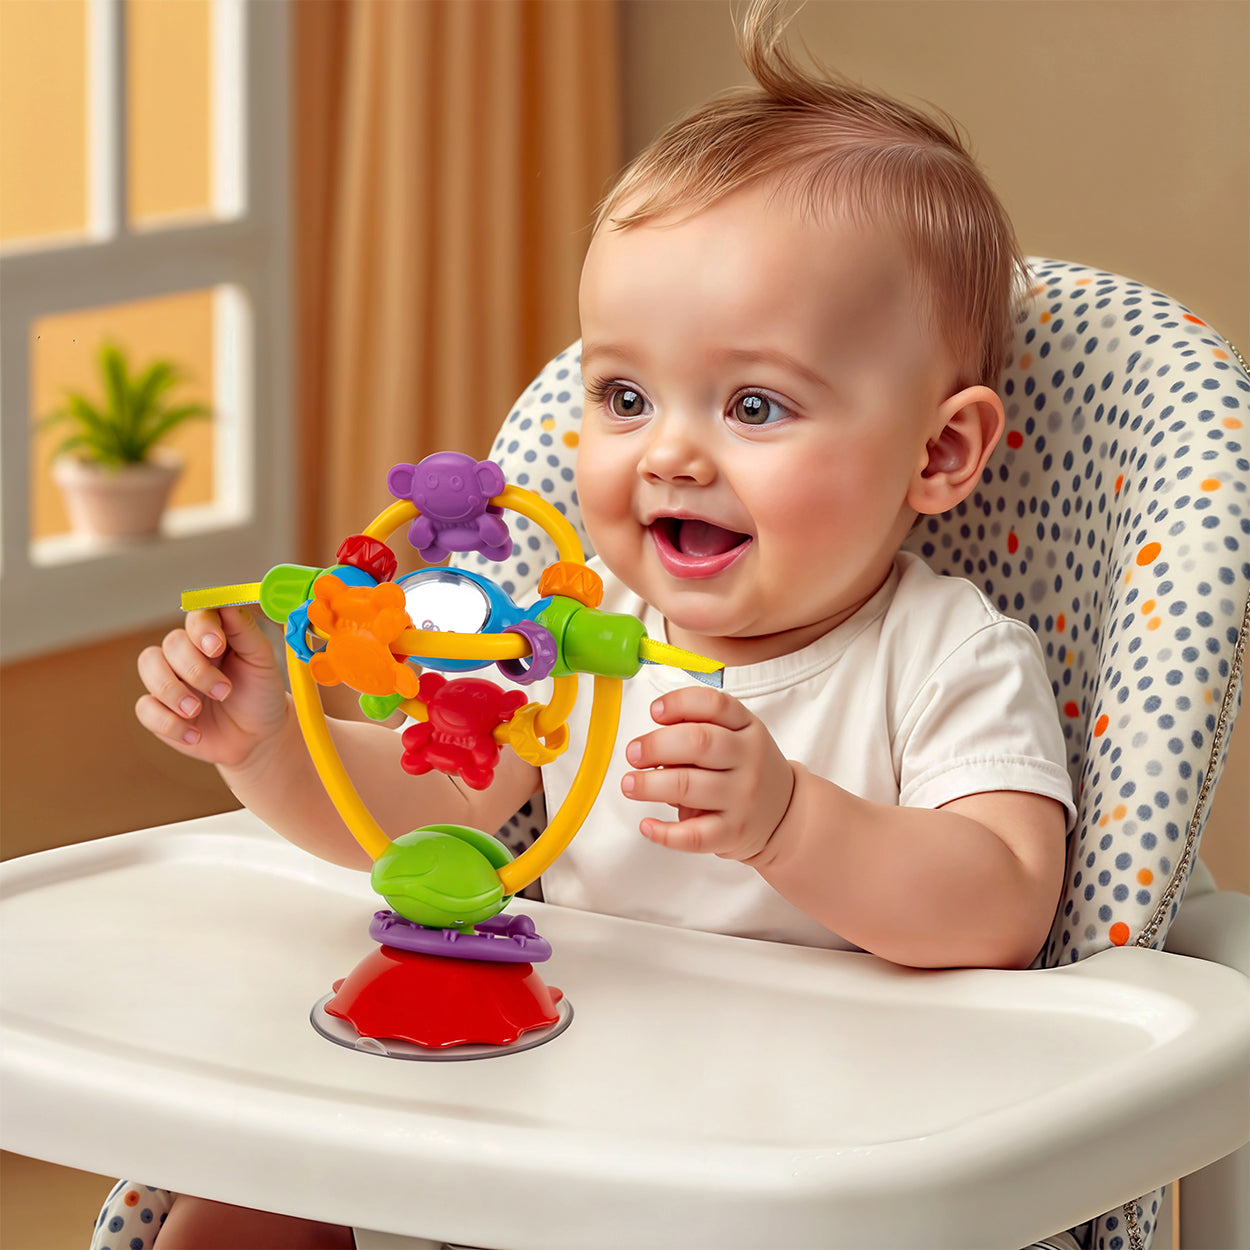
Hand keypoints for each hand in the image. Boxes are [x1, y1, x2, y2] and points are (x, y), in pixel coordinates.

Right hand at [135, 607, 288, 770]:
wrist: (258, 736)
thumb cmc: (261, 693)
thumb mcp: (261, 662)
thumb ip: (245, 631)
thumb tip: (226, 604)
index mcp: (212, 637)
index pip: (196, 619)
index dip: (202, 629)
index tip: (216, 647)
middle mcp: (186, 654)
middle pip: (171, 644)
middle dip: (195, 669)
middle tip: (224, 692)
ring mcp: (169, 680)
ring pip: (149, 668)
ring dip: (172, 691)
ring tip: (197, 711)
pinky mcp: (159, 710)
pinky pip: (145, 708)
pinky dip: (168, 723)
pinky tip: (194, 734)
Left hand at [621, 687, 794, 860]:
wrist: (784, 815)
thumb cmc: (747, 769)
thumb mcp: (737, 736)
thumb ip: (700, 726)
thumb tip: (654, 734)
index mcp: (748, 728)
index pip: (714, 704)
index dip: (678, 703)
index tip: (654, 711)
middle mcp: (749, 759)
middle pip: (697, 742)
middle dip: (655, 745)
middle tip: (634, 753)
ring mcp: (742, 798)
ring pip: (688, 787)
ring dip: (649, 785)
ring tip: (630, 784)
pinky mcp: (732, 832)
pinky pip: (693, 835)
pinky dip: (664, 832)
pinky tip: (647, 825)